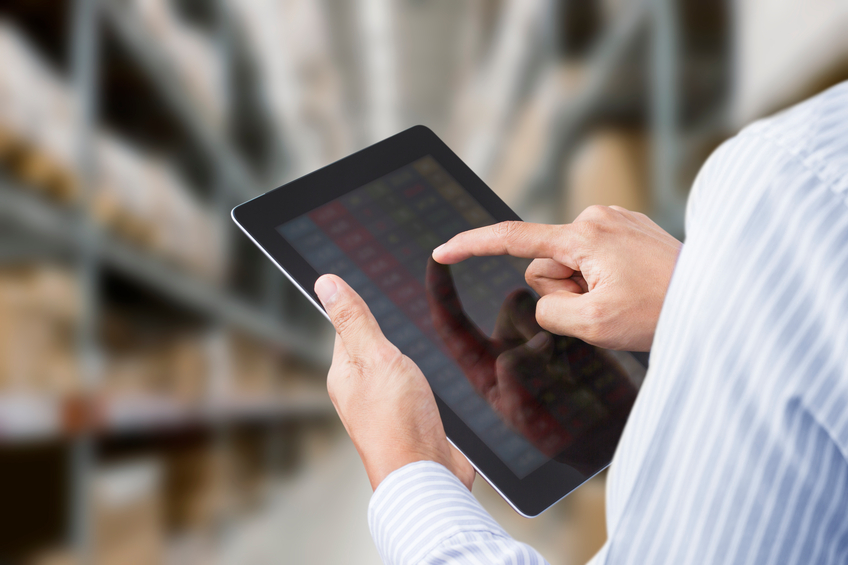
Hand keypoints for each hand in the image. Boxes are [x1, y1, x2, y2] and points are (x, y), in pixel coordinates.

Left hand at [314, 274, 475, 490]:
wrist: (428, 476)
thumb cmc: (399, 422)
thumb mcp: (376, 356)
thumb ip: (355, 320)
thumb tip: (326, 283)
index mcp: (343, 374)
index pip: (346, 327)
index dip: (361, 307)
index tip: (376, 288)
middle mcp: (360, 391)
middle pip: (371, 348)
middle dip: (388, 331)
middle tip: (405, 312)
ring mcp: (385, 408)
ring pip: (395, 369)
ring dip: (408, 356)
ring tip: (421, 344)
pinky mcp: (410, 421)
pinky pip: (414, 389)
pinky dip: (423, 378)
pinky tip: (434, 376)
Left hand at [426, 260, 635, 473]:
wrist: (605, 432)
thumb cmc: (559, 434)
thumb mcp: (525, 415)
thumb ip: (516, 378)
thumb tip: (531, 343)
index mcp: (483, 366)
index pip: (452, 324)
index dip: (440, 290)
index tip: (435, 258)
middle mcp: (509, 344)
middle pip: (513, 305)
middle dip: (533, 321)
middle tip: (554, 363)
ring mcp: (540, 336)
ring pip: (545, 305)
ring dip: (557, 328)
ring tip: (573, 369)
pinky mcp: (571, 330)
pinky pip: (570, 310)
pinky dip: (577, 328)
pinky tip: (585, 362)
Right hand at [432, 205, 681, 350]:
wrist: (718, 298)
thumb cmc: (661, 311)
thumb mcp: (592, 324)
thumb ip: (550, 311)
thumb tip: (548, 297)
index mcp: (582, 236)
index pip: (511, 239)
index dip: (472, 246)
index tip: (443, 251)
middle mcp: (596, 218)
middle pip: (547, 265)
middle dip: (564, 291)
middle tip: (605, 307)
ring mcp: (615, 221)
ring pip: (572, 266)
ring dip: (587, 288)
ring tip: (626, 298)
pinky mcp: (629, 230)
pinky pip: (595, 260)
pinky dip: (604, 280)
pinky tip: (635, 288)